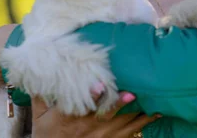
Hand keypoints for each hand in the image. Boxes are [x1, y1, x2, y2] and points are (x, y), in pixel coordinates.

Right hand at [31, 89, 161, 137]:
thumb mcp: (40, 115)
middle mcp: (87, 127)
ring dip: (137, 112)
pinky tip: (157, 113)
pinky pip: (130, 132)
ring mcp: (101, 136)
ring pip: (122, 124)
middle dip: (118, 104)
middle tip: (131, 93)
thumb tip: (43, 65)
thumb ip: (42, 93)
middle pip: (104, 115)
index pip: (78, 106)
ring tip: (153, 100)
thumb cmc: (47, 133)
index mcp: (69, 118)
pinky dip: (144, 123)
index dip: (90, 96)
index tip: (99, 85)